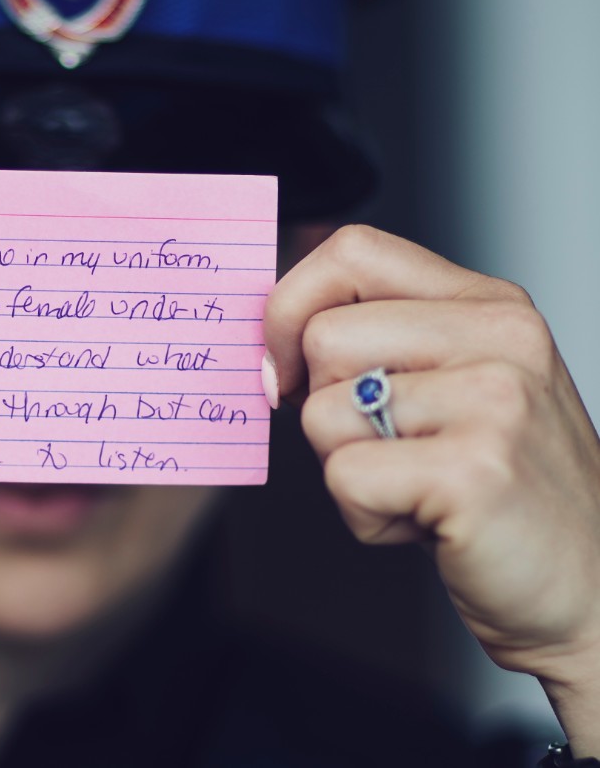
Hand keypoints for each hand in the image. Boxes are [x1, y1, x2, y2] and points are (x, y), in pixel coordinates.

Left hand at [265, 225, 599, 748]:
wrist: (591, 591)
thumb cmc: (504, 494)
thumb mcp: (456, 389)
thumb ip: (384, 342)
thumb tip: (273, 330)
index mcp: (489, 305)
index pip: (353, 250)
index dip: (291, 306)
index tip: (285, 366)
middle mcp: (500, 337)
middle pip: (322, 337)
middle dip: (324, 408)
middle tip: (390, 450)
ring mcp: (494, 401)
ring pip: (322, 411)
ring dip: (347, 468)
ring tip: (418, 487)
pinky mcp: (475, 470)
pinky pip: (345, 476)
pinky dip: (365, 517)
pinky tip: (426, 524)